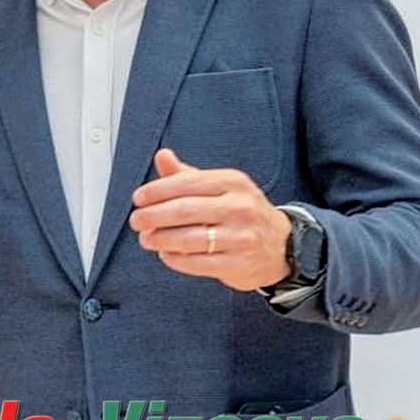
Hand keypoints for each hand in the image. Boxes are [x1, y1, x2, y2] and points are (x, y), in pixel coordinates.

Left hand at [128, 147, 291, 291]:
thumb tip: (162, 156)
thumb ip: (187, 174)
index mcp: (232, 182)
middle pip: (185, 211)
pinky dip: (177, 259)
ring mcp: (241, 237)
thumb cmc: (242, 211)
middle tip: (136, 220)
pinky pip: (199, 262)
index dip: (157, 191)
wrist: (283, 245)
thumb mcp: (220, 186)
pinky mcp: (239, 263)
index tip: (138, 199)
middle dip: (154, 216)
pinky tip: (166, 254)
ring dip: (161, 239)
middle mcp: (239, 207)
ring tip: (147, 239)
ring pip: (190, 238)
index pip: (186, 183)